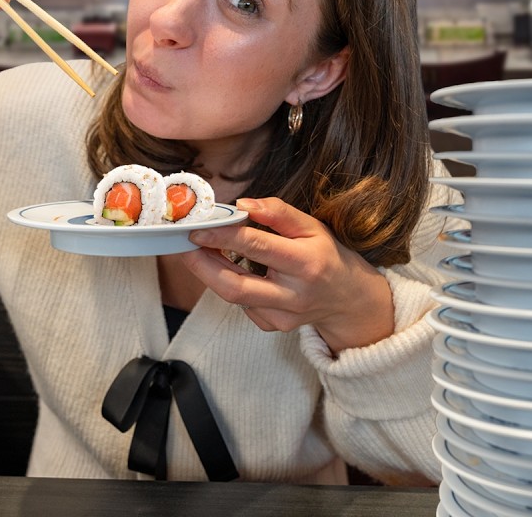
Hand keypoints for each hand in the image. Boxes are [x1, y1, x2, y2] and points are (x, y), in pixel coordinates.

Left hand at [181, 197, 394, 352]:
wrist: (348, 299)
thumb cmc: (326, 255)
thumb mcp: (311, 226)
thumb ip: (278, 213)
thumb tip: (242, 205)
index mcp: (306, 263)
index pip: (256, 246)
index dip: (222, 236)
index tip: (197, 227)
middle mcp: (294, 294)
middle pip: (236, 284)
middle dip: (202, 264)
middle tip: (183, 245)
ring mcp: (283, 316)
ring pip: (234, 297)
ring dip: (208, 273)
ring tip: (196, 252)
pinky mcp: (274, 326)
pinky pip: (243, 305)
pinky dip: (230, 285)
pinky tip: (230, 270)